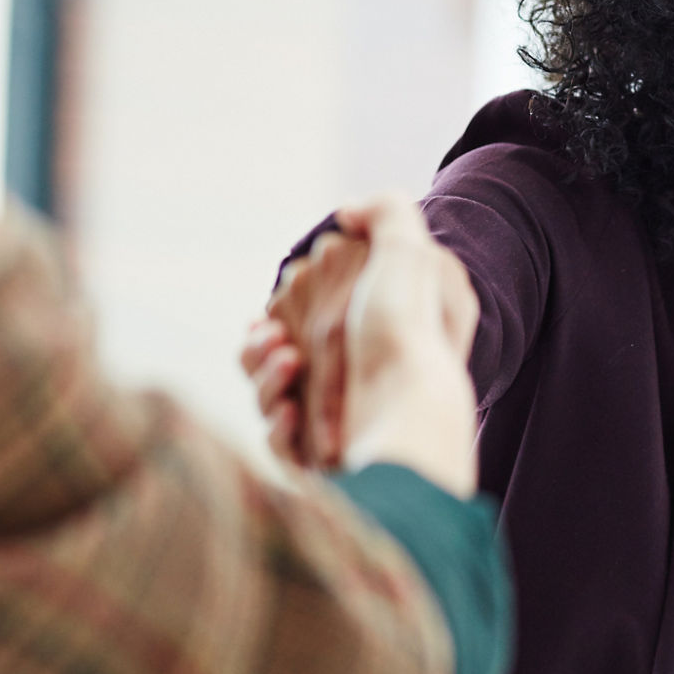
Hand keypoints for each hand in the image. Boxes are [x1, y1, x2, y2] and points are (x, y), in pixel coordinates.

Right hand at [253, 194, 479, 496]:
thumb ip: (385, 213)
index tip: (280, 300)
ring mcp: (336, 423)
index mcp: (369, 336)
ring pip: (268, 396)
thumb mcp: (410, 253)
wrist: (411, 417)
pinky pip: (279, 442)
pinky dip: (278, 425)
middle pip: (275, 356)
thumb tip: (347, 211)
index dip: (285, 307)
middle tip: (275, 339)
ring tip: (288, 364)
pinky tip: (292, 411)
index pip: (305, 318)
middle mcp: (353, 380)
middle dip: (262, 344)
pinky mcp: (322, 462)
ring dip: (264, 377)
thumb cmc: (408, 334)